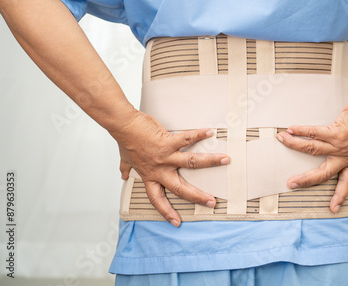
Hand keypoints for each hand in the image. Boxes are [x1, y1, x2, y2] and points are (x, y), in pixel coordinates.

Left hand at [109, 110, 228, 226]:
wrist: (123, 126)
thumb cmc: (126, 141)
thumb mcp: (125, 159)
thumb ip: (126, 168)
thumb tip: (123, 174)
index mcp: (149, 176)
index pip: (157, 199)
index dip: (166, 211)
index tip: (176, 222)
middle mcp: (159, 169)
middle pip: (180, 188)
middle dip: (197, 196)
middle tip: (211, 202)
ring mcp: (164, 156)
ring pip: (190, 163)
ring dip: (209, 161)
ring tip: (225, 160)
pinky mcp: (167, 142)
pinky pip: (186, 139)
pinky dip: (198, 134)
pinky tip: (209, 132)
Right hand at [276, 96, 347, 212]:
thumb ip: (345, 149)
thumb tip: (329, 148)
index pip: (346, 183)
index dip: (339, 196)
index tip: (333, 208)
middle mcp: (345, 156)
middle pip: (323, 173)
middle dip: (306, 180)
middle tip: (291, 184)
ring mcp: (340, 145)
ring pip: (312, 149)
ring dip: (295, 144)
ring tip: (282, 140)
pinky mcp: (336, 133)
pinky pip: (314, 133)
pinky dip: (301, 131)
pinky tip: (291, 129)